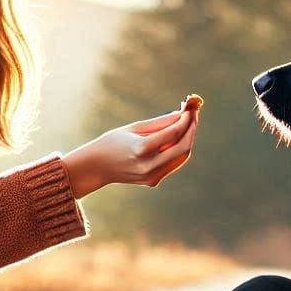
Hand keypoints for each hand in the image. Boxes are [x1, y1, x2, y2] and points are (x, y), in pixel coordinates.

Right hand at [63, 105, 198, 197]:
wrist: (97, 167)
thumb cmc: (114, 142)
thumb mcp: (134, 128)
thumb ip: (160, 123)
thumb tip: (182, 113)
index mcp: (141, 150)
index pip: (173, 133)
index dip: (185, 120)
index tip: (190, 108)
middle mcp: (149, 166)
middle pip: (183, 148)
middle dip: (191, 129)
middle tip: (194, 114)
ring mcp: (152, 176)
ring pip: (181, 157)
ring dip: (188, 139)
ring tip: (188, 122)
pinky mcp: (154, 181)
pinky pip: (173, 163)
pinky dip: (179, 149)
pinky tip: (178, 136)